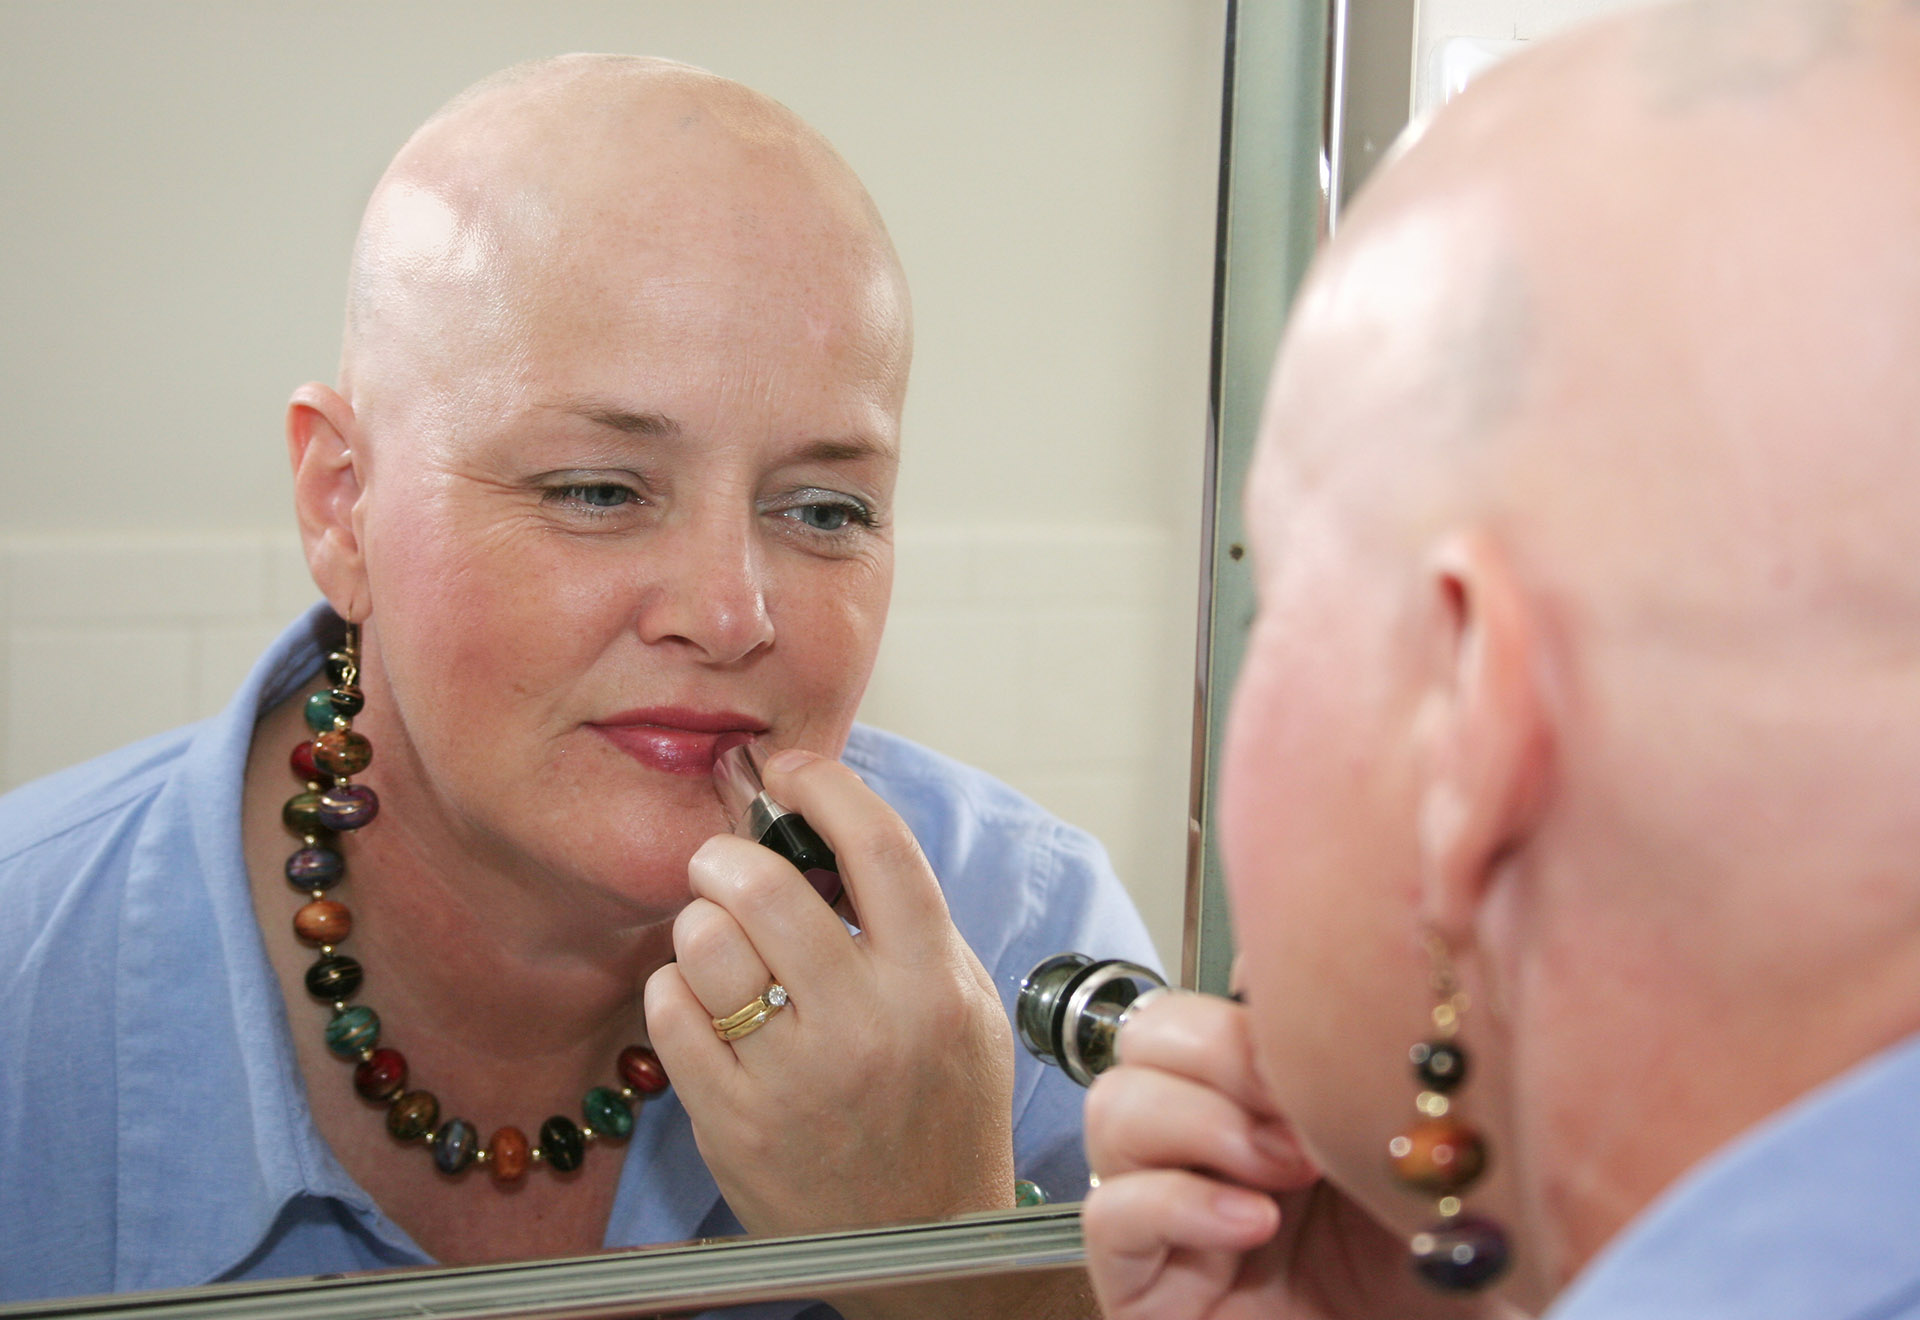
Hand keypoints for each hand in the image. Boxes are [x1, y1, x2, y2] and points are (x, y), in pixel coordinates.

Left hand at [644, 748, 1016, 1235]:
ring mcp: (796, 1077)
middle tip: (723, 862)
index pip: (877, 846)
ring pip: (705, 942)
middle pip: (763, 885)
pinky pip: (671, 1011)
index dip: (825, 786)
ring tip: (718, 944)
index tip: (791, 771)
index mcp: (933, 982)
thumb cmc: (943, 1108)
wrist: (925, 1243)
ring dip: (700, 925)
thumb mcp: (960, 1005)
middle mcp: (867, 1024)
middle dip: (727, 855)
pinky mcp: (735, 1122)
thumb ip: (908, 921)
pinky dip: (676, 992)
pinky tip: (704, 1006)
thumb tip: (828, 827)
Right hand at [1083, 992, 1508, 1319]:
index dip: (1241, 1007)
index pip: (1201, 1003)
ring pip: (1112, 1108)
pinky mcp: (1139, 1286)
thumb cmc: (1433, 1283)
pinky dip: (1177, 1202)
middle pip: (1145, 1036)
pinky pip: (1108, 1213)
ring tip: (1287, 1172)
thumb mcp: (1410, 1147)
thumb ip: (1348, 1058)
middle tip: (1297, 1107)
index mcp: (1258, 1097)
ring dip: (1202, 1123)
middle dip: (1220, 1052)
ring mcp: (1163, 1213)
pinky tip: (1251, 1223)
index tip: (1310, 1030)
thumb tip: (1282, 964)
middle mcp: (1201, 1145)